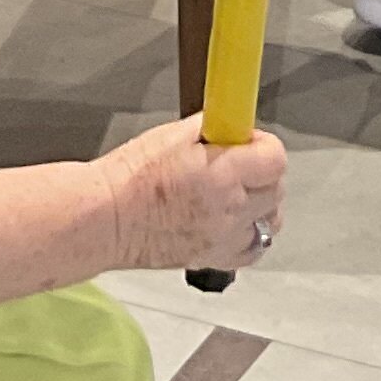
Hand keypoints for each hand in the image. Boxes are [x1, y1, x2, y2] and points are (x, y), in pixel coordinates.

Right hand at [106, 117, 287, 276]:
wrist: (104, 218)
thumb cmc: (128, 177)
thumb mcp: (172, 134)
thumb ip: (210, 128)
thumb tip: (229, 121)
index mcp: (222, 174)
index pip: (276, 159)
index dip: (264, 145)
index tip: (249, 140)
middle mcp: (228, 209)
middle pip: (276, 190)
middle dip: (263, 172)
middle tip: (240, 162)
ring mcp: (222, 238)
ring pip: (269, 222)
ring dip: (261, 204)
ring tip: (237, 193)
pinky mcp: (210, 258)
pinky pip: (251, 250)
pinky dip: (251, 235)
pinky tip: (235, 222)